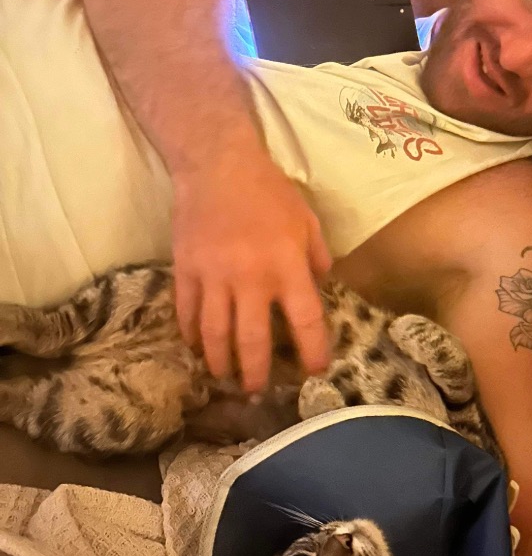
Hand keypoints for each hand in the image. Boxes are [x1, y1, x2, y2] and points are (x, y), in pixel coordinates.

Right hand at [171, 145, 332, 390]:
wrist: (216, 164)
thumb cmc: (268, 190)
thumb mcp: (306, 219)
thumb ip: (316, 255)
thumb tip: (321, 284)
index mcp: (286, 267)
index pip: (305, 321)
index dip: (312, 352)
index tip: (315, 371)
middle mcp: (250, 279)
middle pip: (252, 341)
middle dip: (256, 373)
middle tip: (257, 391)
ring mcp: (213, 277)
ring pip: (214, 334)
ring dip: (220, 361)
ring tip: (224, 377)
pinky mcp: (185, 270)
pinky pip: (186, 313)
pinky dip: (191, 335)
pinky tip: (197, 347)